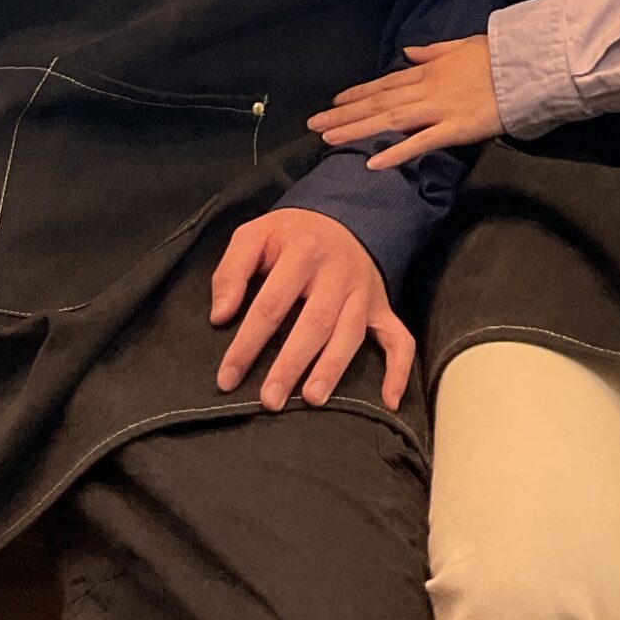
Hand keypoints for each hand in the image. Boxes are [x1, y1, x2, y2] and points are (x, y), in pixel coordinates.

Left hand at [210, 207, 414, 410]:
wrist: (344, 217)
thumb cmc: (292, 235)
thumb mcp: (255, 235)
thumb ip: (232, 270)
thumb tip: (221, 316)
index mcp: (303, 252)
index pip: (271, 304)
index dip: (247, 343)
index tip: (227, 377)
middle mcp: (337, 272)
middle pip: (313, 323)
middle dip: (290, 364)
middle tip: (269, 400)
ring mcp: (363, 292)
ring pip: (350, 334)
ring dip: (332, 368)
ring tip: (312, 399)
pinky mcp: (381, 308)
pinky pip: (399, 339)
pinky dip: (398, 370)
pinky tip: (389, 401)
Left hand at [309, 37, 502, 171]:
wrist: (523, 66)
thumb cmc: (496, 56)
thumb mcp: (461, 45)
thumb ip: (432, 51)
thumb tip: (408, 53)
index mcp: (427, 70)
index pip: (384, 83)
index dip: (357, 93)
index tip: (333, 101)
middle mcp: (425, 88)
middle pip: (378, 102)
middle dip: (344, 114)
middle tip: (313, 124)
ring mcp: (438, 109)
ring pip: (389, 120)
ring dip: (357, 130)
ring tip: (328, 138)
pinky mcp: (454, 128)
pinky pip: (420, 143)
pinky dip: (395, 152)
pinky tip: (372, 162)